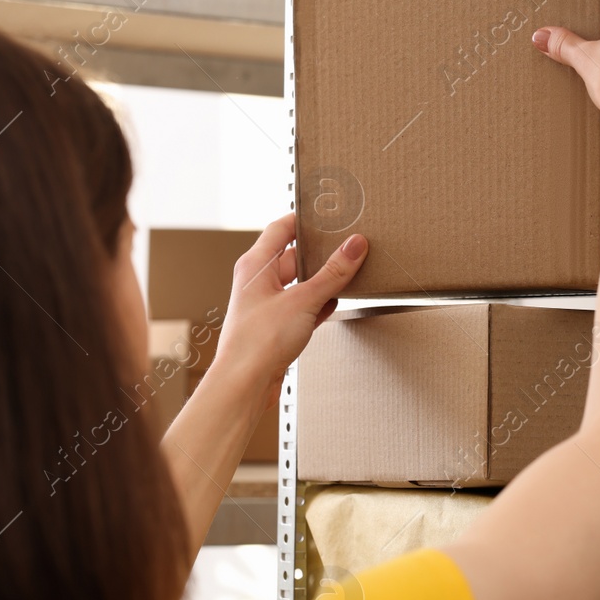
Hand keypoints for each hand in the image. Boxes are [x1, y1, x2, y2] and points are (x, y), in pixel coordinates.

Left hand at [210, 212, 367, 401]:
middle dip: (321, 252)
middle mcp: (258, 281)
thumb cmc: (257, 342)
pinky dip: (319, 303)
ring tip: (350, 272)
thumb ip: (332, 274)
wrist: (245, 384)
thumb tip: (354, 245)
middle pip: (294, 255)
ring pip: (300, 282)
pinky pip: (302, 305)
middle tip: (348, 244)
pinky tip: (336, 302)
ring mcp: (267, 304)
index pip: (281, 228)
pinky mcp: (277, 326)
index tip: (330, 215)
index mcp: (255, 265)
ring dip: (323, 280)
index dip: (305, 219)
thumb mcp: (303, 301)